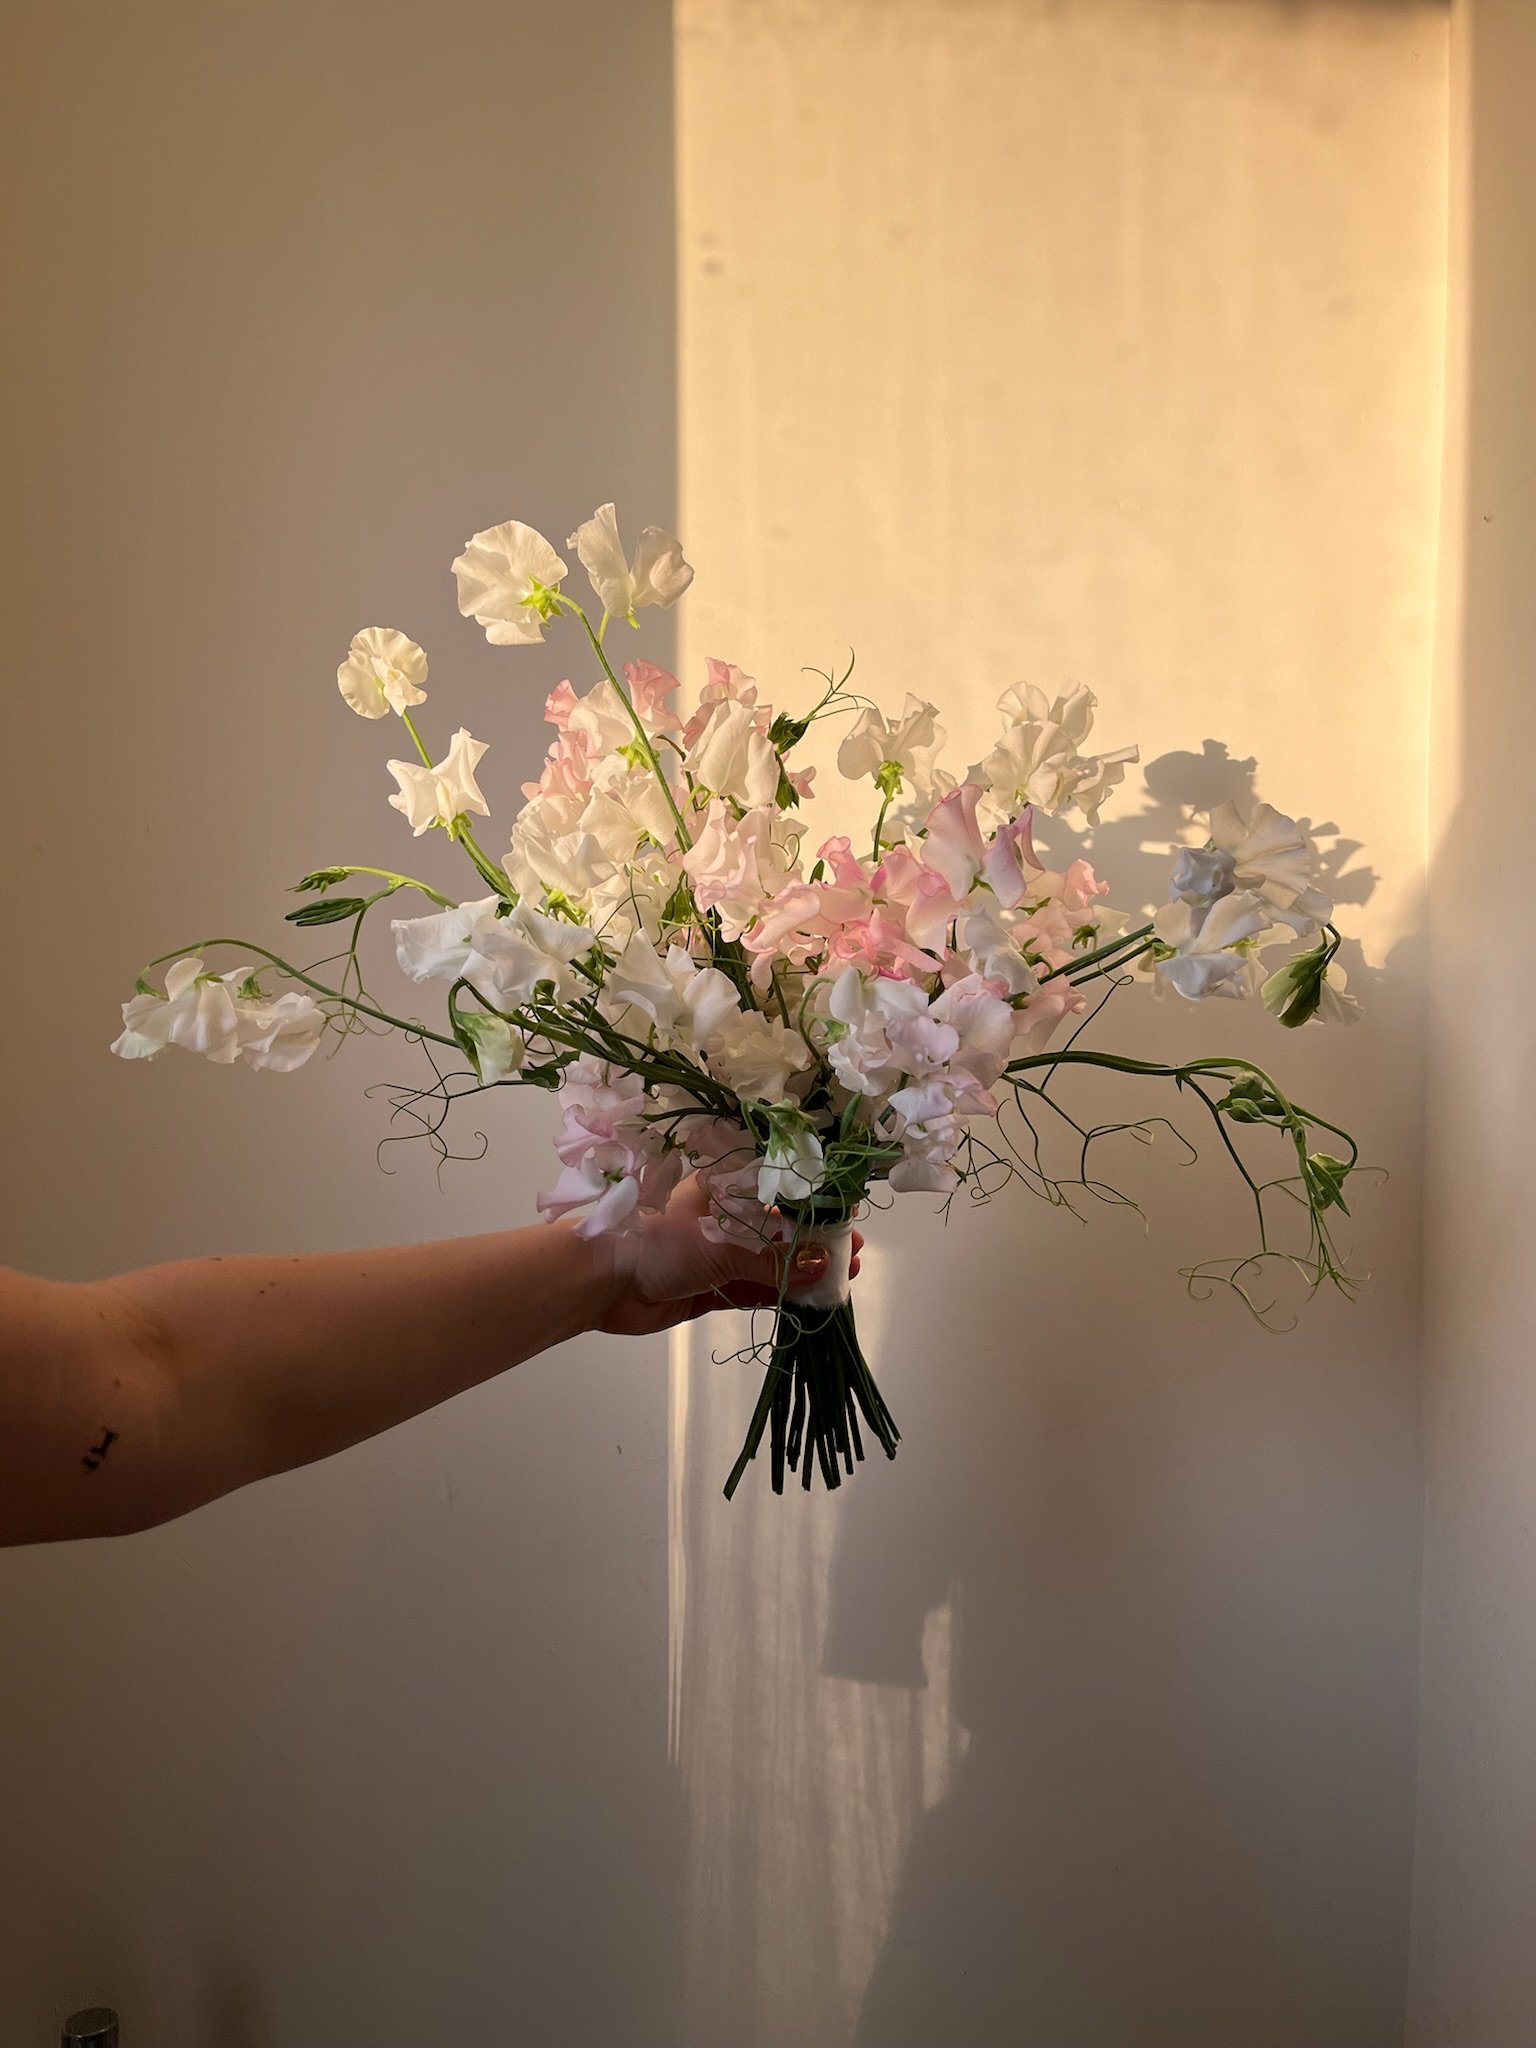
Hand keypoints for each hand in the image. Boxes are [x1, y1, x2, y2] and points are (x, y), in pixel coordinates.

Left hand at [589, 1175, 863, 1337]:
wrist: (600, 1281)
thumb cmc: (656, 1241)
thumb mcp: (720, 1245)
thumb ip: (772, 1260)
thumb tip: (819, 1267)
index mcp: (721, 1189)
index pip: (778, 1191)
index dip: (814, 1206)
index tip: (846, 1218)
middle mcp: (721, 1218)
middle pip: (778, 1230)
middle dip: (814, 1243)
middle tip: (851, 1256)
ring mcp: (715, 1254)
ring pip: (768, 1262)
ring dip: (801, 1271)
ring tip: (841, 1278)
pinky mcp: (708, 1288)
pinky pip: (752, 1289)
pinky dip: (779, 1294)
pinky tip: (809, 1299)